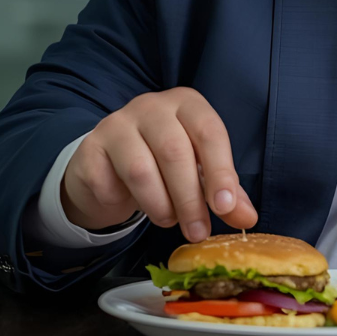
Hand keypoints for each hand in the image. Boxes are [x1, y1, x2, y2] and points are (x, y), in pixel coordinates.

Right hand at [60, 87, 258, 241]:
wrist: (107, 166)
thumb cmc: (162, 163)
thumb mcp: (198, 171)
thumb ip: (224, 191)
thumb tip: (246, 217)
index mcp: (187, 104)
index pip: (209, 132)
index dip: (220, 171)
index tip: (226, 207)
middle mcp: (152, 106)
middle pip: (175, 152)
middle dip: (190, 198)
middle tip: (198, 231)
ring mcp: (117, 123)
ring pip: (141, 170)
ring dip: (160, 205)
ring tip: (169, 220)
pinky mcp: (90, 148)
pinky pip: (109, 183)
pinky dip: (125, 203)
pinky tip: (131, 205)